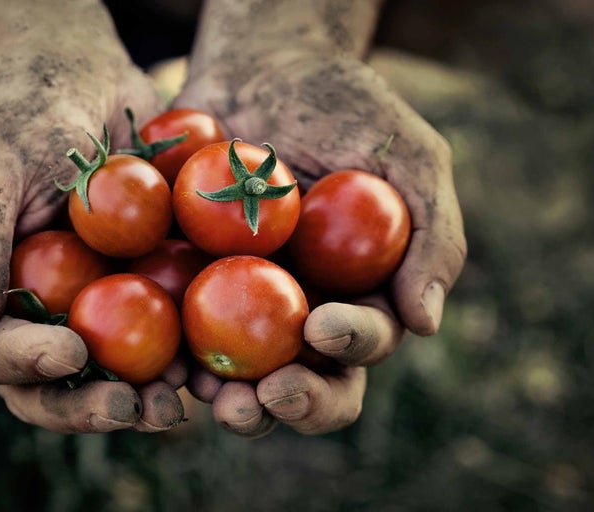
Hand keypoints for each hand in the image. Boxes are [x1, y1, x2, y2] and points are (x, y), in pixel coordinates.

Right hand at [0, 4, 185, 432]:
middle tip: (131, 409)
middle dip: (90, 404)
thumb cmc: (22, 110)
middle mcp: (36, 308)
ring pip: (114, 372)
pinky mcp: (144, 286)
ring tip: (178, 402)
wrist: (82, 73)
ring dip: (145, 397)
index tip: (70, 353)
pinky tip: (214, 366)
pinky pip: (166, 333)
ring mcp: (93, 301)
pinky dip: (188, 356)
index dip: (26, 365)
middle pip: (54, 382)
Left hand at [175, 48, 465, 435]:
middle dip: (291, 402)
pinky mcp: (185, 284)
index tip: (324, 326)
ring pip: (236, 376)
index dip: (350, 348)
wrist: (262, 67)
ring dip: (226, 398)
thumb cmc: (345, 106)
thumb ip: (432, 236)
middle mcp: (299, 312)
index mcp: (357, 293)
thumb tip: (424, 322)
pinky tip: (161, 361)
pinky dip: (168, 353)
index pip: (363, 342)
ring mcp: (238, 303)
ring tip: (209, 394)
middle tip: (267, 396)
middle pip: (303, 381)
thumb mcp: (409, 157)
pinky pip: (175, 330)